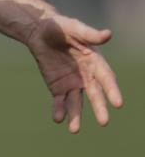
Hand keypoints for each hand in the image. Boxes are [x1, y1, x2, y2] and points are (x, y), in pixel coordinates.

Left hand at [26, 14, 122, 132]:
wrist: (39, 31)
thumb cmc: (60, 26)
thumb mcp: (74, 28)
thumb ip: (89, 34)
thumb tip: (108, 34)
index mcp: (95, 62)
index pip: (106, 78)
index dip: (112, 90)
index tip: (118, 104)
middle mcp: (87, 76)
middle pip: (95, 95)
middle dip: (99, 108)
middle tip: (104, 122)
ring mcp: (72, 84)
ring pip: (76, 103)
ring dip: (76, 116)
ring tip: (73, 130)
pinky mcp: (58, 88)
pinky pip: (59, 101)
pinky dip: (58, 110)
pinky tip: (57, 119)